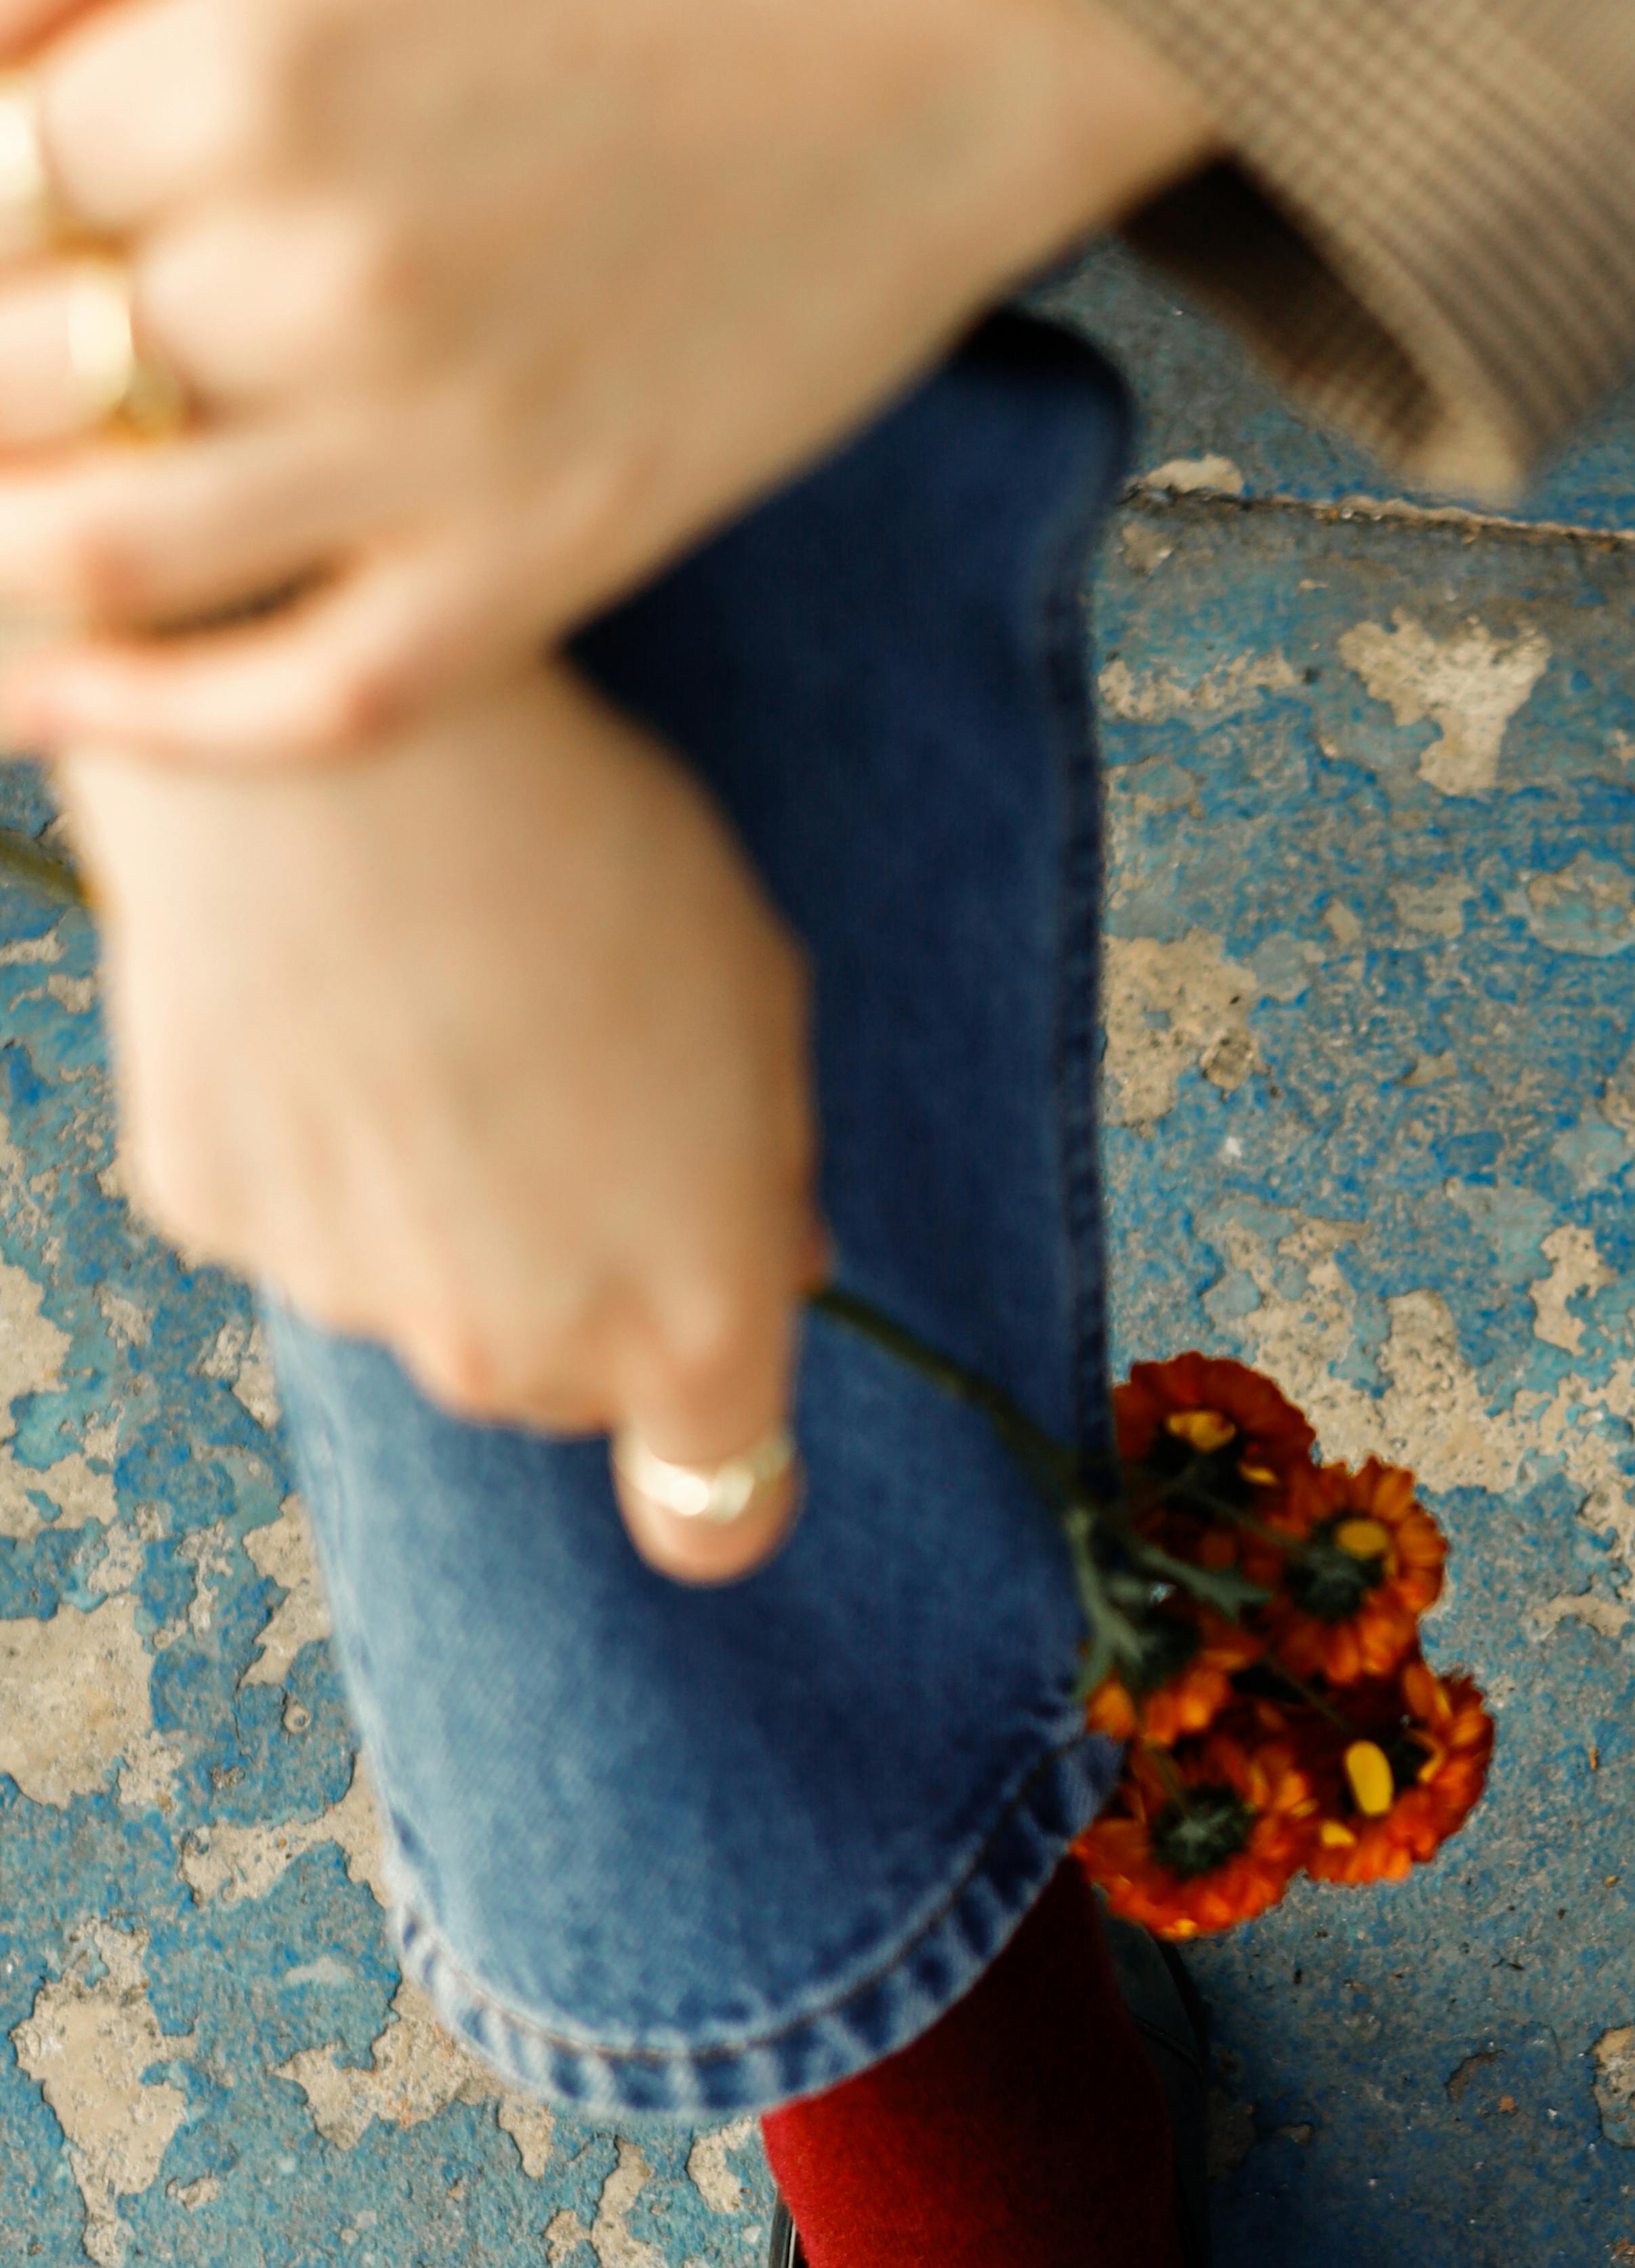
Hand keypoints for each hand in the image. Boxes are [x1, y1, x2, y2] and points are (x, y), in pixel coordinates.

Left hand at [0, 0, 1212, 764]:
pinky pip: (310, 702)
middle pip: (1, 377)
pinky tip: (53, 702)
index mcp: (244, 67)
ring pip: (93, 561)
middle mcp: (321, 274)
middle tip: (9, 358)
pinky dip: (150, 725)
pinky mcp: (550, 553)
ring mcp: (441, 441)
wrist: (938, 11)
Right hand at [68, 663, 824, 1582]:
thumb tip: (781, 1253)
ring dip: (443, 1200)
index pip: (717, 1511)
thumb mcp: (756, 1009)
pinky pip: (298, 1203)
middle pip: (564, 1378)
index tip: (714, 1399)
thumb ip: (767, 1170)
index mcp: (688, 1329)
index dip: (726, 1470)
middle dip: (584, 1278)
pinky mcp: (220, 1212)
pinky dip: (319, 1130)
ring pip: (423, 1289)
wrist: (359, 755)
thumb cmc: (594, 861)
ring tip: (445, 1017)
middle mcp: (515, 1358)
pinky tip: (335, 998)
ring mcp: (353, 1296)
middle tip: (570, 1099)